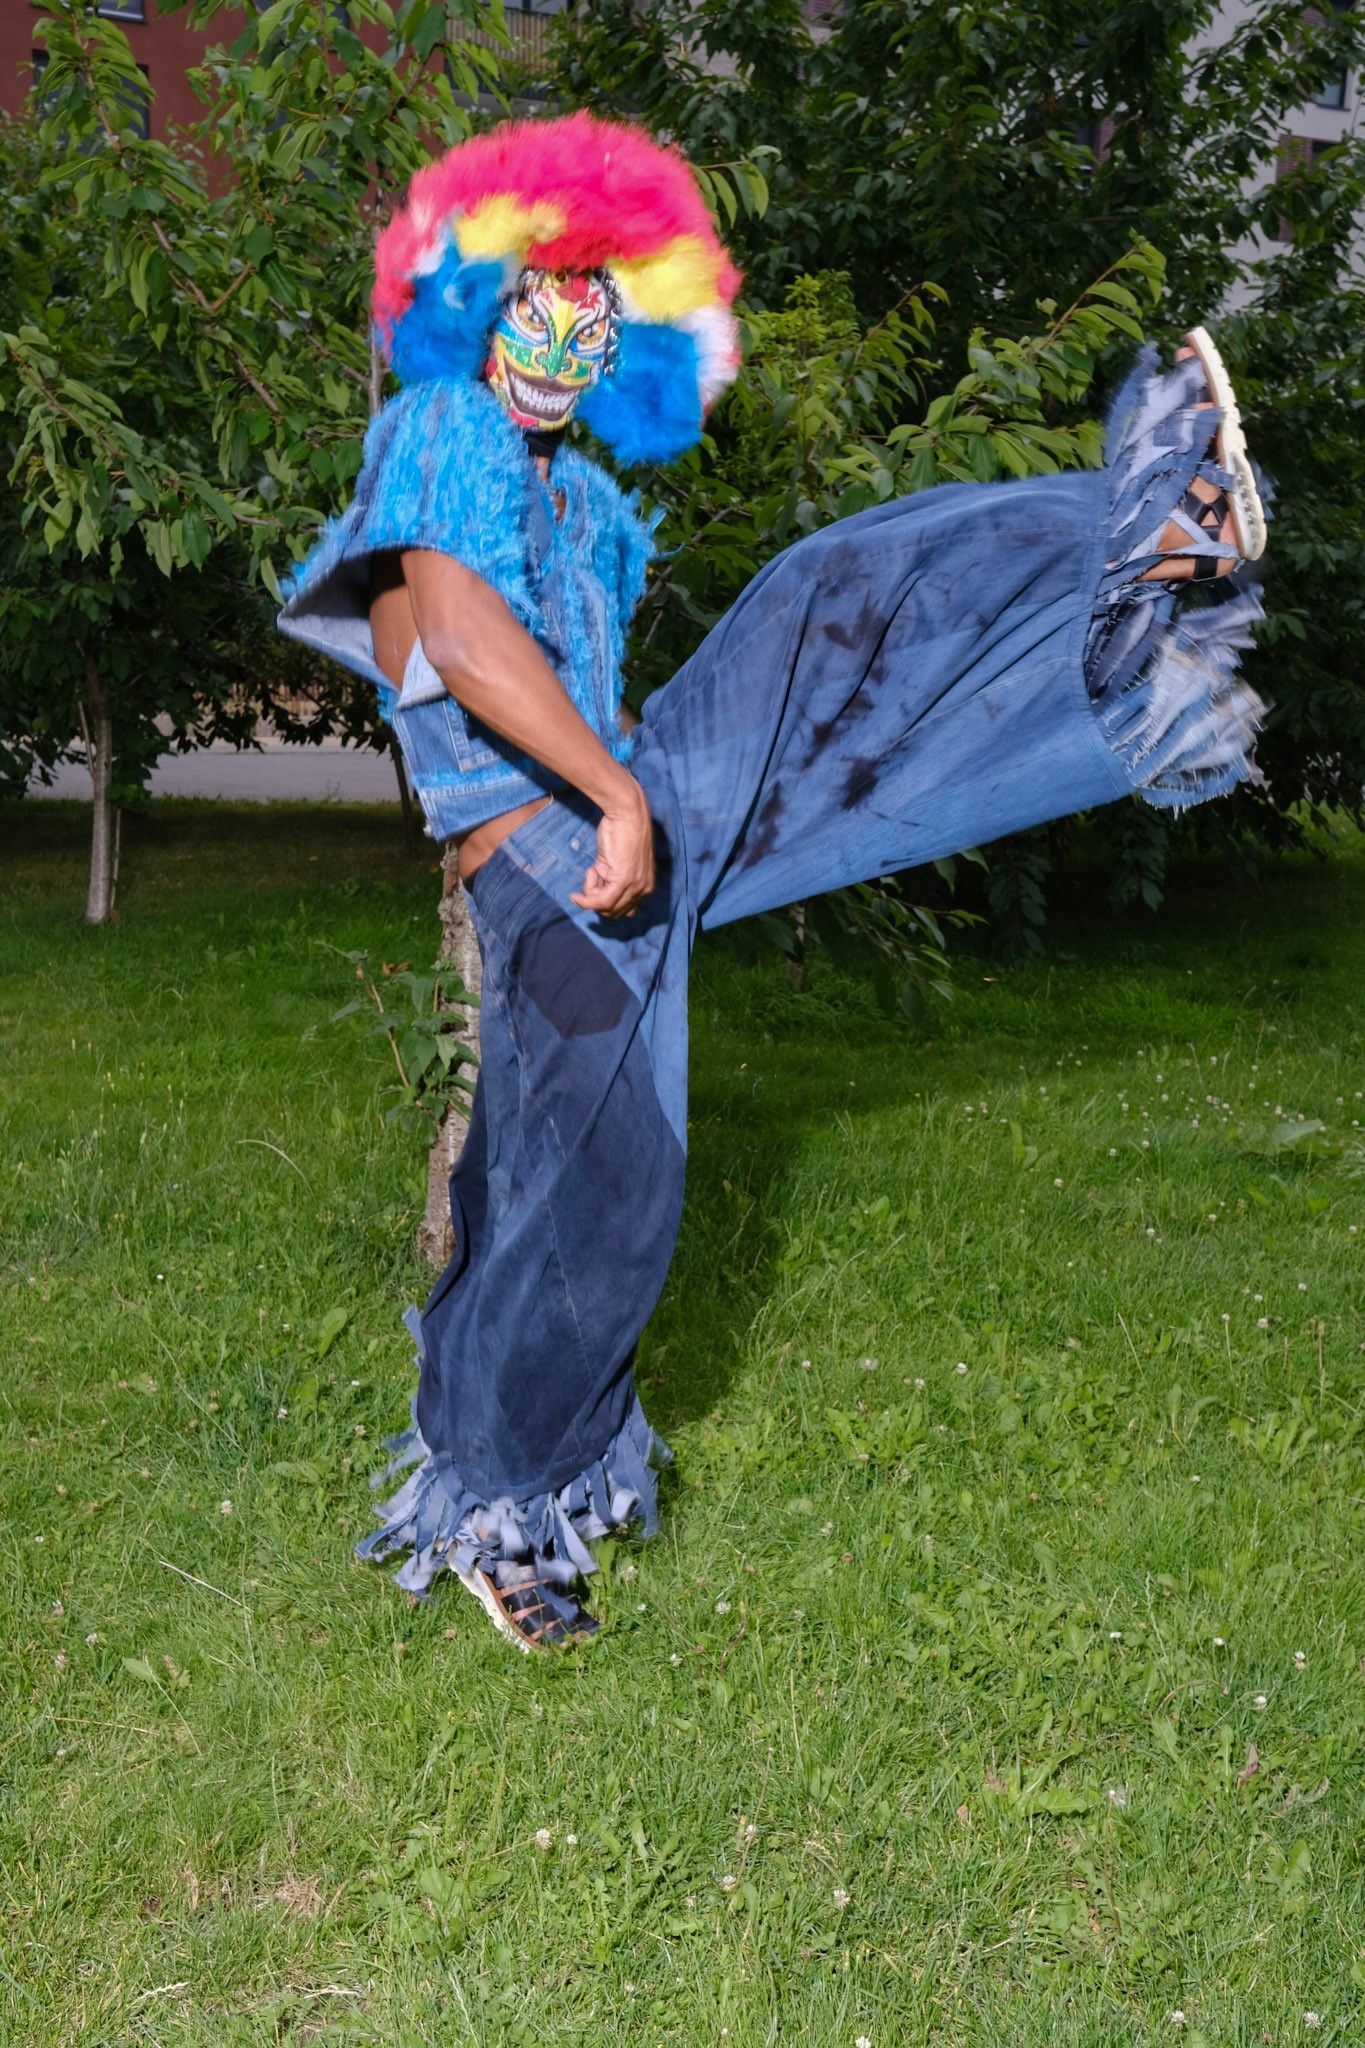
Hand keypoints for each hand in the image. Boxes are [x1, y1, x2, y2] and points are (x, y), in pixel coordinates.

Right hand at [571, 782, 654, 918]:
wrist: (626, 813)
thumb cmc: (620, 832)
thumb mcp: (616, 863)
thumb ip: (610, 881)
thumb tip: (595, 897)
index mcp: (646, 886)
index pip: (623, 911)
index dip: (604, 902)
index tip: (596, 882)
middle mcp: (644, 890)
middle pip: (613, 912)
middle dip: (596, 899)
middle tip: (593, 875)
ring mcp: (635, 886)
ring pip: (605, 908)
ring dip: (590, 894)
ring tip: (592, 871)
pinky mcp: (623, 879)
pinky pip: (600, 901)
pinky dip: (584, 900)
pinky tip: (575, 895)